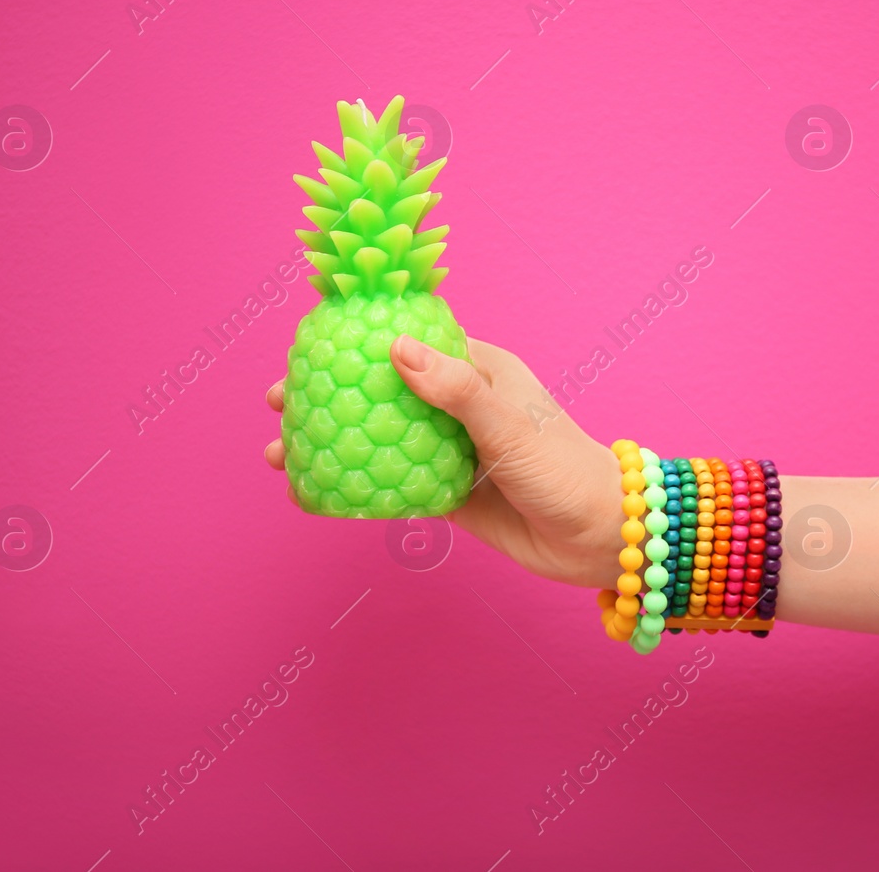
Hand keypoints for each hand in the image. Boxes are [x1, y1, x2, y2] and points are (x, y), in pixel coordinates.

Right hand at [265, 335, 622, 587]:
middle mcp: (462, 404)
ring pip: (379, 437)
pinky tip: (315, 490)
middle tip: (279, 402)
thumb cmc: (564, 469)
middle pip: (382, 389)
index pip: (409, 341)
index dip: (357, 341)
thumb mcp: (509, 424)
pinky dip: (354, 482)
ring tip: (281, 453)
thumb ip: (456, 389)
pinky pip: (392, 482)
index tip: (307, 346)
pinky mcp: (449, 492)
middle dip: (329, 394)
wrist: (599, 537)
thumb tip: (396, 347)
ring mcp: (452, 449)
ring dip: (331, 441)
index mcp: (479, 370)